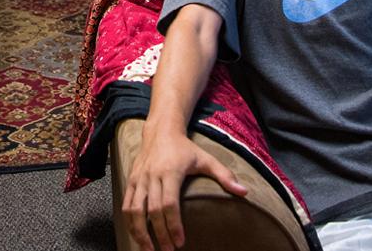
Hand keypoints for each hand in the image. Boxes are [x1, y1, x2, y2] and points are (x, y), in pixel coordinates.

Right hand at [122, 132, 247, 250]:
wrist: (160, 131)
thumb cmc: (185, 148)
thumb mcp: (206, 159)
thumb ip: (225, 176)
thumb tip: (244, 192)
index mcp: (171, 171)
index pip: (169, 203)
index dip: (173, 225)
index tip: (180, 242)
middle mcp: (153, 175)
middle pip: (153, 210)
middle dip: (160, 234)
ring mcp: (139, 178)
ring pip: (135, 210)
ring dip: (140, 233)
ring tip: (149, 250)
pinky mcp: (131, 180)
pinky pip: (126, 205)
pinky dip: (129, 223)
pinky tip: (137, 236)